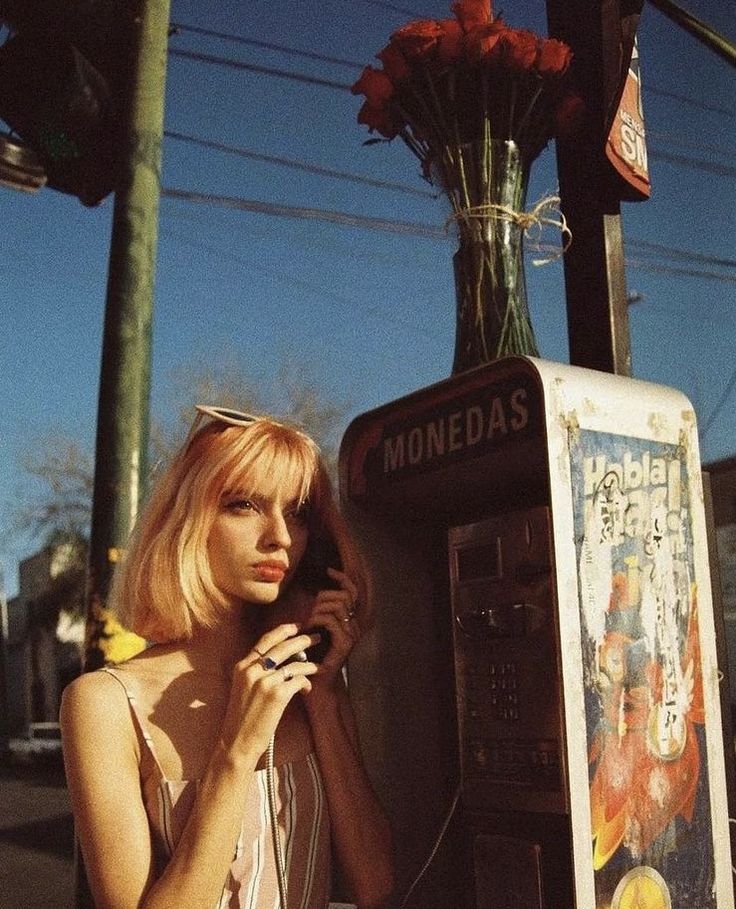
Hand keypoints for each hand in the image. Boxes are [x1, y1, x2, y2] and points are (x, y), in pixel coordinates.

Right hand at [220, 624, 318, 759]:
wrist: (237, 743)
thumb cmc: (242, 718)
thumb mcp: (242, 688)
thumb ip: (256, 671)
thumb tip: (282, 659)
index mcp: (242, 667)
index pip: (265, 640)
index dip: (283, 630)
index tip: (297, 626)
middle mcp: (252, 670)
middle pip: (282, 646)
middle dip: (302, 639)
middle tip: (316, 638)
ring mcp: (265, 682)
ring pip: (294, 664)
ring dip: (309, 665)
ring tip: (317, 667)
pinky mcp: (277, 695)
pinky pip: (298, 680)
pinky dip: (306, 683)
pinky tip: (307, 688)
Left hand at [306, 567, 360, 685]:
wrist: (317, 684)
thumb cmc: (313, 657)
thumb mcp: (317, 628)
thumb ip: (321, 612)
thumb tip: (317, 595)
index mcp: (351, 620)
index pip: (352, 591)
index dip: (342, 578)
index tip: (329, 570)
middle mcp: (355, 625)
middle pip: (344, 595)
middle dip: (323, 598)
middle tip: (312, 611)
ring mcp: (352, 634)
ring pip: (337, 606)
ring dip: (318, 610)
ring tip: (309, 622)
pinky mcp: (345, 642)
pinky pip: (331, 620)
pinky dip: (317, 620)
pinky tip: (309, 627)